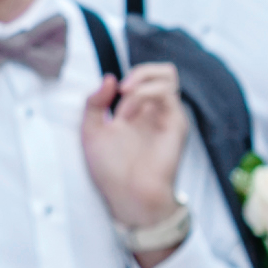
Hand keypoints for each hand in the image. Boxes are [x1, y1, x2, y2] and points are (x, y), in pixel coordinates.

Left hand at [80, 62, 187, 256]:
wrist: (126, 196)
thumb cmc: (110, 171)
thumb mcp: (91, 132)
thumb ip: (94, 103)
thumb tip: (109, 78)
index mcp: (138, 111)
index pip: (144, 77)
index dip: (127, 77)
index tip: (107, 95)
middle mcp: (156, 112)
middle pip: (163, 71)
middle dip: (141, 71)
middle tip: (121, 89)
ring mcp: (167, 116)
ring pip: (168, 76)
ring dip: (139, 85)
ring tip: (123, 108)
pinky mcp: (176, 124)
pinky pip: (167, 93)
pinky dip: (143, 95)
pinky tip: (128, 116)